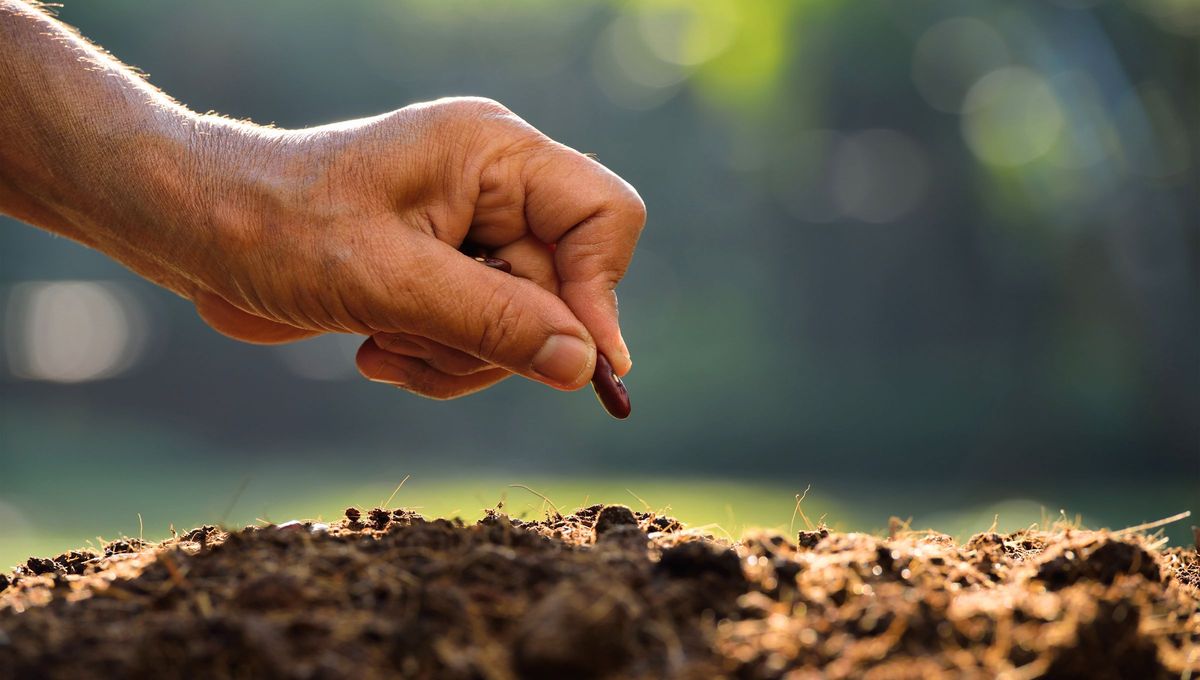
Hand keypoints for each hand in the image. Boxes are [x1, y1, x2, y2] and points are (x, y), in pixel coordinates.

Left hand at [186, 97, 644, 398]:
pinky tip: (375, 348)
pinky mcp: (446, 269)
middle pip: (563, 289)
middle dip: (492, 337)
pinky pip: (481, 338)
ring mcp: (473, 229)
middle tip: (416, 338)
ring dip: (455, 356)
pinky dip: (435, 359)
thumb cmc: (279, 230)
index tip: (572, 362)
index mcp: (495, 154)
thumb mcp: (390, 282)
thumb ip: (494, 322)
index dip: (598, 292)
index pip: (605, 215)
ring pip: (524, 326)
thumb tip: (585, 366)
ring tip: (382, 342)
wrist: (198, 229)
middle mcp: (496, 185)